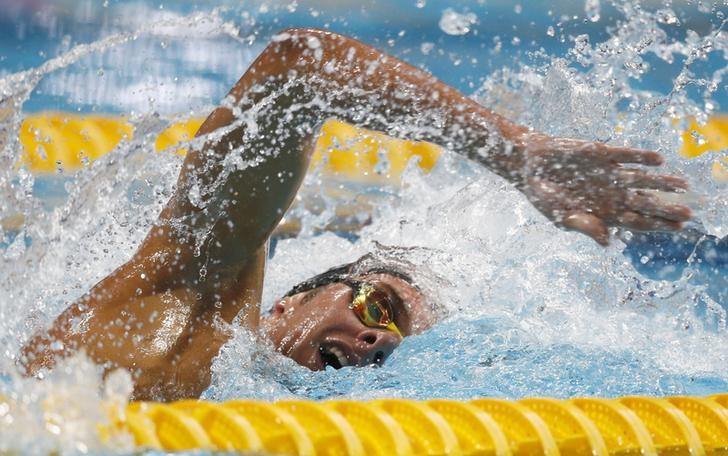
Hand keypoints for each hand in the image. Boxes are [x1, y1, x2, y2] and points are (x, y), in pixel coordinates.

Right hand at [518, 134, 690, 245]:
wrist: (528, 166)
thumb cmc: (542, 195)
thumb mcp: (560, 217)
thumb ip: (585, 226)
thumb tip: (607, 241)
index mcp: (602, 211)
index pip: (634, 221)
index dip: (655, 225)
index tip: (676, 228)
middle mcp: (610, 193)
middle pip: (644, 202)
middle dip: (665, 208)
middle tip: (687, 214)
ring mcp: (607, 173)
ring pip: (640, 178)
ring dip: (661, 182)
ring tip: (682, 185)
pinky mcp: (600, 154)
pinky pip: (625, 155)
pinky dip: (640, 157)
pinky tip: (658, 160)